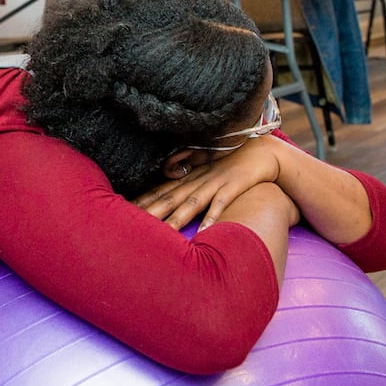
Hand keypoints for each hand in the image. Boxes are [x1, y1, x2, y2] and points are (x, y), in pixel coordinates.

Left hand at [134, 142, 292, 232]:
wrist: (264, 152)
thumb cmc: (232, 160)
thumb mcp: (205, 165)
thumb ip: (186, 171)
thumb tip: (167, 175)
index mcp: (189, 177)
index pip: (160, 191)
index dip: (141, 202)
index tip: (121, 214)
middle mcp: (197, 180)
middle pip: (169, 198)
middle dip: (150, 213)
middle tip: (129, 227)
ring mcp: (215, 183)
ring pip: (191, 203)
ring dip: (177, 219)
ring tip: (163, 233)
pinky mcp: (233, 186)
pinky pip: (221, 203)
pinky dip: (212, 217)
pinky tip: (204, 232)